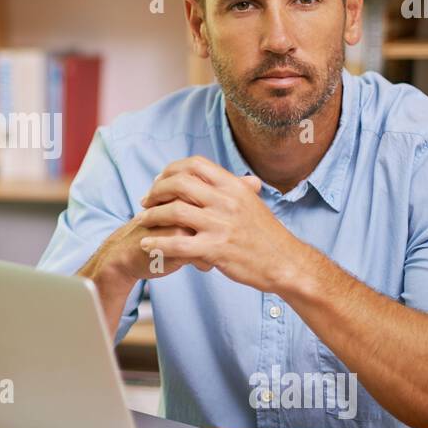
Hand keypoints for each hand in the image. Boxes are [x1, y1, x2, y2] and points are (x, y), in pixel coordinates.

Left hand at [134, 156, 311, 292]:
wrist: (286, 263)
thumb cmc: (267, 236)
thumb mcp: (252, 203)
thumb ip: (231, 187)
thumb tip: (213, 176)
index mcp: (234, 186)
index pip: (195, 165)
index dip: (171, 170)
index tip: (160, 181)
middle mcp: (227, 201)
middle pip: (180, 183)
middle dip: (156, 190)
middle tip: (145, 201)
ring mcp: (221, 225)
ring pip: (175, 211)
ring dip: (152, 215)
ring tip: (141, 221)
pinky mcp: (217, 249)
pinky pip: (178, 244)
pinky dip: (158, 243)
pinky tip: (146, 244)